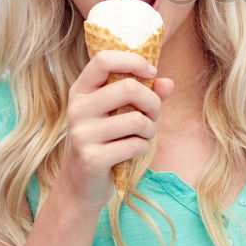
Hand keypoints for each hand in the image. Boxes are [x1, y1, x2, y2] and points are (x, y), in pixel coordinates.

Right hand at [56, 50, 173, 208]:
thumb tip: (168, 82)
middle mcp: (77, 109)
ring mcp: (82, 134)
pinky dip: (143, 148)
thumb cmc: (106, 141)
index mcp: (81, 91)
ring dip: (150, 130)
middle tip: (152, 115)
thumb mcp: (121, 113)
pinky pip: (136, 145)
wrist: (80, 186)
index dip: (133, 60)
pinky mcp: (92, 158)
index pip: (103, 59)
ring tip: (141, 136)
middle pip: (129, 88)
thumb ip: (145, 94)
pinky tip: (132, 152)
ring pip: (137, 120)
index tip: (151, 72)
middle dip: (152, 103)